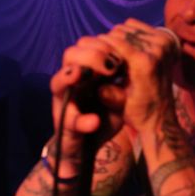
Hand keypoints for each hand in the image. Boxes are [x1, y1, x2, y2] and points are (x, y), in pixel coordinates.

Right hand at [48, 32, 129, 164]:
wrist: (87, 150)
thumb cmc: (104, 119)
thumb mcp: (119, 99)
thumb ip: (123, 83)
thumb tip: (136, 62)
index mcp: (84, 74)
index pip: (87, 46)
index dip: (103, 45)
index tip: (122, 52)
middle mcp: (69, 84)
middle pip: (69, 55)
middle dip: (90, 54)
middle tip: (111, 64)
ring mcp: (63, 104)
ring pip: (57, 82)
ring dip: (72, 76)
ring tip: (86, 76)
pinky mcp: (64, 127)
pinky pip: (69, 120)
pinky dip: (81, 121)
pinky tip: (94, 121)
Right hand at [100, 20, 178, 131]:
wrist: (162, 117)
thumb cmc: (137, 112)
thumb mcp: (118, 103)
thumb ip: (105, 88)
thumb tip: (89, 73)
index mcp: (145, 63)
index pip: (115, 41)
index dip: (100, 45)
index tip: (90, 52)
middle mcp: (157, 50)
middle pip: (121, 32)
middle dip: (109, 42)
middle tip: (102, 56)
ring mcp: (164, 44)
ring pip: (129, 28)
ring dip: (119, 38)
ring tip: (114, 55)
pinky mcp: (167, 41)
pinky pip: (139, 27)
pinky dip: (130, 35)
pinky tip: (126, 51)